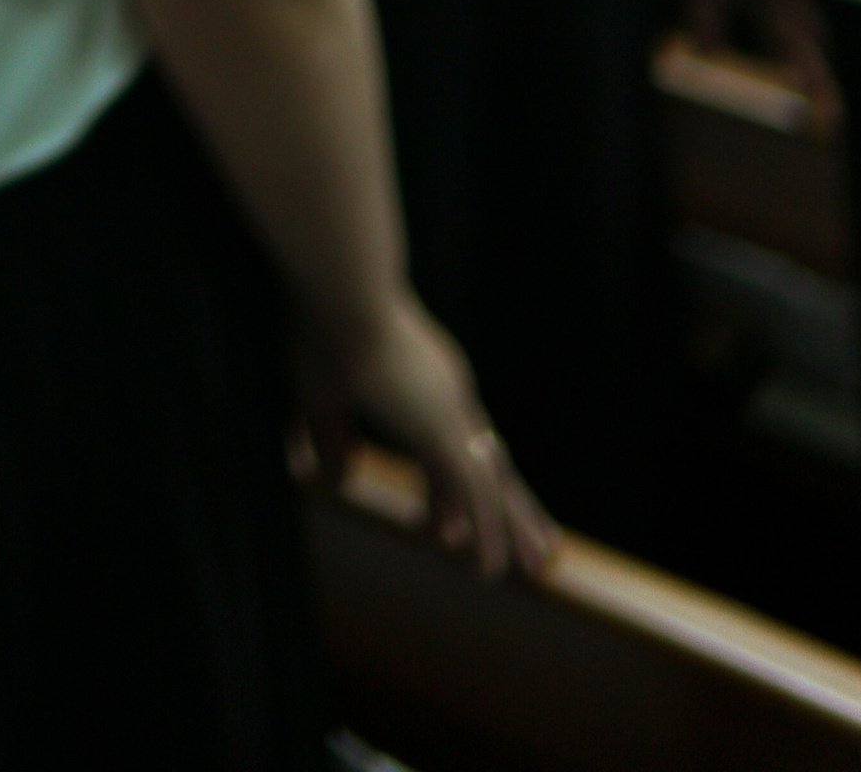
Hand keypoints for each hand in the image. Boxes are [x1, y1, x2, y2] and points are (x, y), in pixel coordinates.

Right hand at [299, 292, 556, 578]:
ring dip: (514, 529)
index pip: (454, 442)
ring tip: (535, 568)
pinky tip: (488, 569)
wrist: (338, 291)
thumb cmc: (322, 328)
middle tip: (541, 544)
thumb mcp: (320, 394)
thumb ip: (327, 438)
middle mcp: (449, 394)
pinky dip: (487, 534)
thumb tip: (336, 479)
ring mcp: (450, 412)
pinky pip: (474, 496)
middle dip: (516, 507)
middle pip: (492, 462)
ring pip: (493, 483)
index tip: (452, 530)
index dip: (454, 489)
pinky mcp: (441, 430)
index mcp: (426, 379)